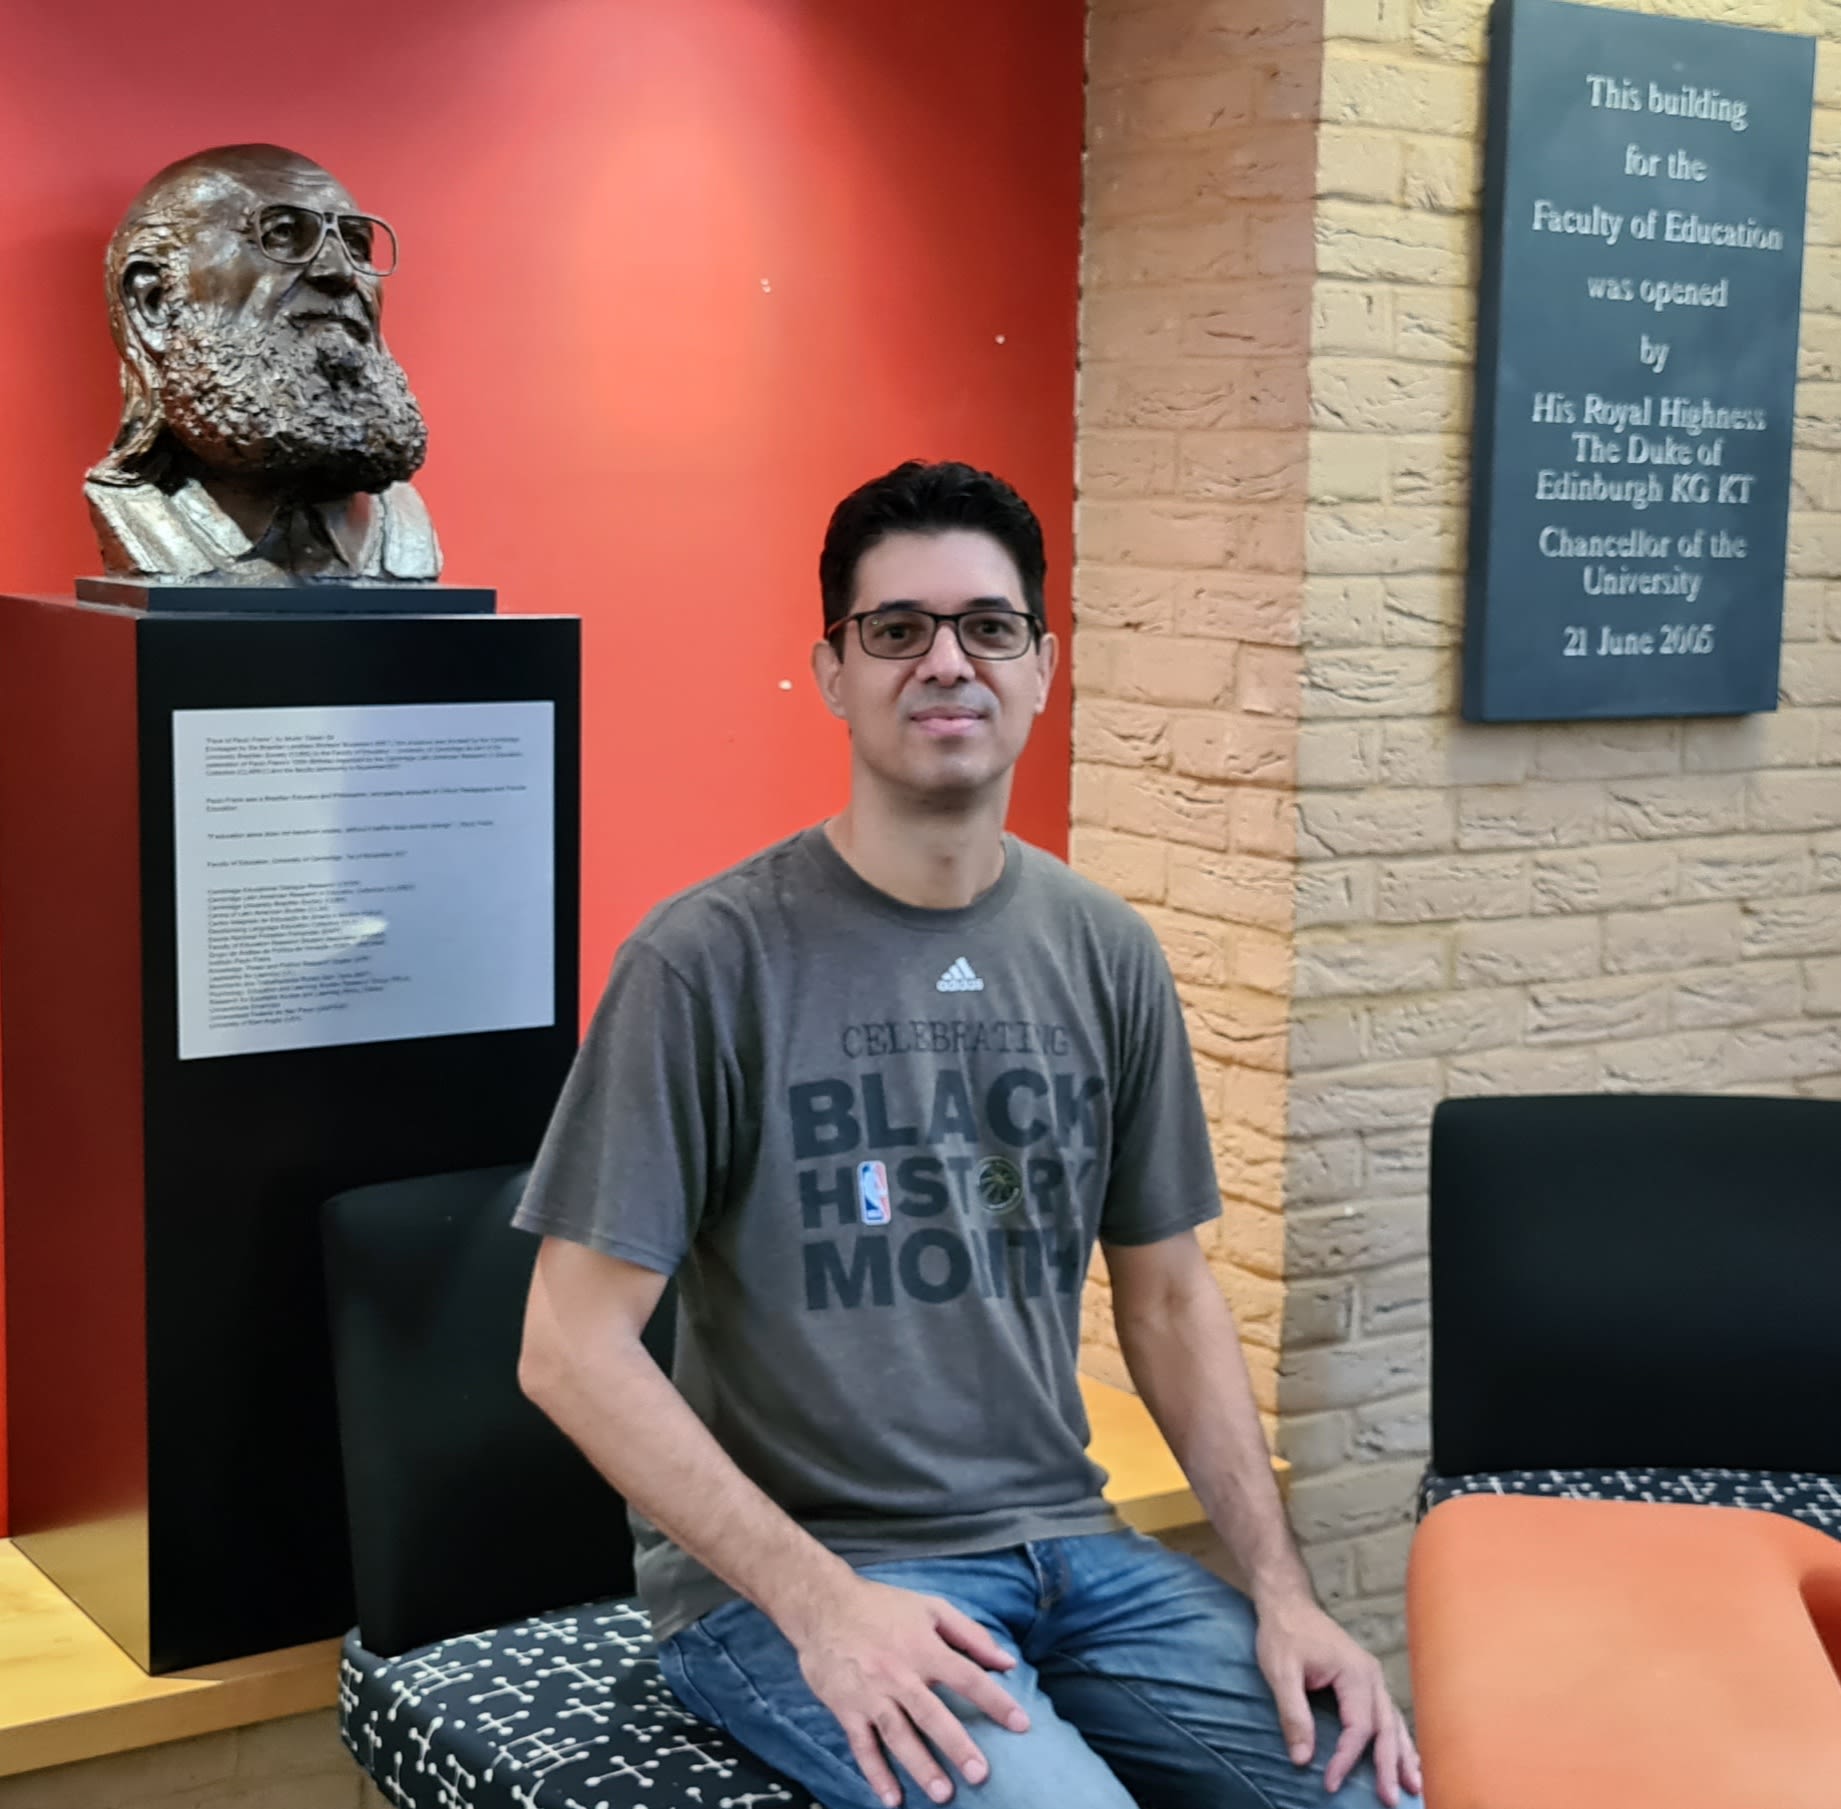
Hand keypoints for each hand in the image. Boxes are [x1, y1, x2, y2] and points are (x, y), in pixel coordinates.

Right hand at [787, 1576, 1029, 1806]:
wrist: (824, 1605)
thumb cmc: (883, 1606)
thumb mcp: (930, 1608)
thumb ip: (971, 1634)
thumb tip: (1007, 1661)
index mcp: (923, 1647)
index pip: (966, 1677)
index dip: (995, 1700)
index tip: (1022, 1724)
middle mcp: (899, 1673)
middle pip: (931, 1714)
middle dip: (956, 1745)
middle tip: (980, 1774)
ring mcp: (871, 1693)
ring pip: (898, 1734)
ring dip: (920, 1766)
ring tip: (942, 1794)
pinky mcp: (846, 1708)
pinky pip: (862, 1745)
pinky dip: (876, 1773)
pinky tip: (893, 1799)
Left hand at [1254, 1592, 1421, 1805]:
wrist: (1287, 1602)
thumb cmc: (1283, 1633)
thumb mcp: (1280, 1672)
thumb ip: (1293, 1714)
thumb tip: (1303, 1760)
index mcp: (1355, 1673)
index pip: (1358, 1727)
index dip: (1346, 1758)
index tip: (1330, 1783)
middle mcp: (1371, 1675)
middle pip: (1386, 1727)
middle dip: (1389, 1765)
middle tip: (1391, 1800)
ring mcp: (1372, 1677)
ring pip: (1394, 1722)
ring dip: (1403, 1754)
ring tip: (1414, 1786)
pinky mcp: (1366, 1680)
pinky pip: (1387, 1714)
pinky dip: (1398, 1738)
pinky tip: (1405, 1757)